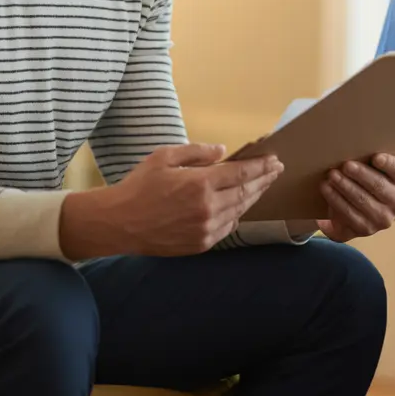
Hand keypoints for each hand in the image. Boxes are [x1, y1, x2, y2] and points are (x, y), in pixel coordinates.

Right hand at [60, 143, 282, 258]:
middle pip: (246, 192)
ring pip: (240, 210)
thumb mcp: (164, 157)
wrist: (118, 223)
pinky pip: (227, 227)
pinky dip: (237, 214)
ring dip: (253, 197)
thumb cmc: (139, 186)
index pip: (242, 173)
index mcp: (200, 184)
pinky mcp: (201, 244)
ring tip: (262, 186)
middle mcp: (208, 208)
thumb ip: (197, 152)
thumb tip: (223, 152)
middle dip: (263, 180)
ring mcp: (206, 229)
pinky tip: (240, 206)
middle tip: (276, 170)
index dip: (261, 166)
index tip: (275, 160)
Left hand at [315, 154, 394, 242]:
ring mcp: (384, 219)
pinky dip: (336, 199)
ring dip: (345, 186)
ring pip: (363, 200)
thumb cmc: (370, 174)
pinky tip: (327, 188)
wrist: (359, 203)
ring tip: (332, 175)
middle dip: (360, 174)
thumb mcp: (378, 165)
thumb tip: (359, 148)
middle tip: (345, 165)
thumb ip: (376, 157)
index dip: (390, 164)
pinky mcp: (366, 229)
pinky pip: (349, 214)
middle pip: (380, 186)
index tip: (376, 157)